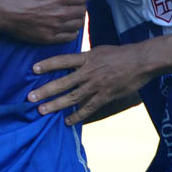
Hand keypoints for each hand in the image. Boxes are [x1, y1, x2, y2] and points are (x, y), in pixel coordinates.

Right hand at [0, 0, 90, 44]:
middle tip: (79, 6)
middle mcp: (61, 13)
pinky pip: (70, 37)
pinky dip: (73, 32)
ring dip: (79, 19)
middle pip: (82, 11)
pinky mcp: (50, 38)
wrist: (4, 13)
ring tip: (76, 16)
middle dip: (82, 7)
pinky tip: (70, 28)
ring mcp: (56, 27)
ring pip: (78, 25)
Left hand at [27, 43, 154, 124]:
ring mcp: (97, 85)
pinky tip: (67, 121)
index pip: (63, 60)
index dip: (48, 64)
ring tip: (42, 110)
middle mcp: (89, 71)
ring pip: (73, 97)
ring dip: (56, 105)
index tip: (33, 69)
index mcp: (87, 58)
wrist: (141, 61)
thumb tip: (70, 63)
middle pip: (63, 82)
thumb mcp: (99, 50)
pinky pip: (89, 107)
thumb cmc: (120, 54)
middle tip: (30, 97)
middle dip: (46, 90)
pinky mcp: (105, 95)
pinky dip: (77, 115)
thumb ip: (84, 58)